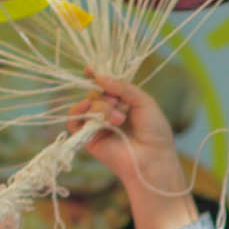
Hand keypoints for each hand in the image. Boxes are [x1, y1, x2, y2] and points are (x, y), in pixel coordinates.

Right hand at [80, 74, 196, 228]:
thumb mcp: (144, 101)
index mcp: (122, 103)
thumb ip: (123, 87)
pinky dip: (78, 112)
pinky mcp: (89, 139)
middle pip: (95, 93)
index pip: (104, 86)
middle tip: (121, 107)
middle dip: (106, 96)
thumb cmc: (155, 132)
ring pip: (87, 104)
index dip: (96, 76)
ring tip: (118, 118)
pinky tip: (90, 111)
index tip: (89, 69)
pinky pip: (74, 121)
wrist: (153, 158)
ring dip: (101, 107)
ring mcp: (98, 125)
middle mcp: (108, 113)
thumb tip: (99, 76)